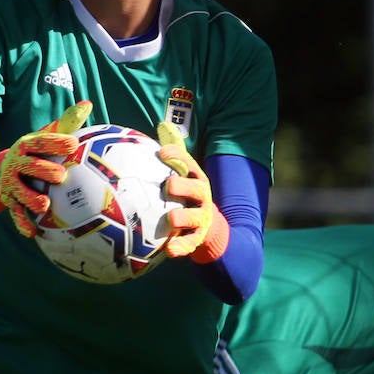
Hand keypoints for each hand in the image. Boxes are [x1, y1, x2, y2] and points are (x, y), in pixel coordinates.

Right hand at [0, 101, 91, 236]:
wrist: (3, 172)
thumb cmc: (35, 153)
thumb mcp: (46, 136)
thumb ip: (66, 124)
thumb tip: (87, 104)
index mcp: (27, 146)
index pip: (41, 141)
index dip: (56, 142)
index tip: (73, 144)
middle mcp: (16, 164)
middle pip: (29, 166)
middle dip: (43, 170)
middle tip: (60, 175)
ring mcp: (12, 184)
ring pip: (20, 192)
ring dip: (31, 198)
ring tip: (44, 205)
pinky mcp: (10, 202)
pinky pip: (16, 214)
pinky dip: (23, 224)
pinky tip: (33, 234)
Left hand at [156, 121, 229, 262]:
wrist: (211, 230)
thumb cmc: (188, 196)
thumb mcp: (184, 174)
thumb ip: (175, 152)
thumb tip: (164, 123)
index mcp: (195, 178)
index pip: (188, 164)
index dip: (176, 157)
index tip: (161, 153)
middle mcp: (201, 197)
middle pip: (196, 188)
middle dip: (183, 186)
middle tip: (169, 186)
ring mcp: (200, 218)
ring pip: (193, 217)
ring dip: (182, 217)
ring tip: (171, 218)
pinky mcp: (197, 238)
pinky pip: (189, 243)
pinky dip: (181, 247)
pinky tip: (169, 250)